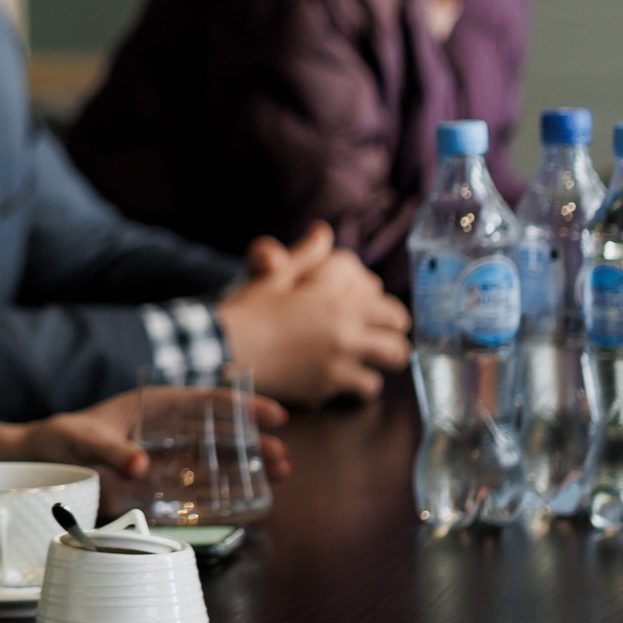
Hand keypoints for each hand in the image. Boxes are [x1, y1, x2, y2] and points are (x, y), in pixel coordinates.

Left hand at [16, 391, 292, 481]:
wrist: (36, 462)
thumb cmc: (58, 441)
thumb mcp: (82, 441)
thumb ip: (110, 452)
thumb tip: (140, 466)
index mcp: (153, 405)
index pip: (207, 401)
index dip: (243, 407)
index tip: (275, 416)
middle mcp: (163, 427)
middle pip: (219, 431)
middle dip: (253, 442)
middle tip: (284, 458)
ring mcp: (162, 453)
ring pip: (213, 457)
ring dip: (245, 465)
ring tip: (280, 476)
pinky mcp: (155, 480)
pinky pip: (194, 483)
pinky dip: (220, 489)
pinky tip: (244, 499)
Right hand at [216, 225, 410, 403]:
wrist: (224, 347)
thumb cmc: (248, 309)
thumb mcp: (276, 275)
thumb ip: (306, 255)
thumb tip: (323, 231)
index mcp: (338, 301)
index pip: (392, 311)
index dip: (391, 317)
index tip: (383, 320)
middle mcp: (346, 332)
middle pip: (398, 342)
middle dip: (391, 343)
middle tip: (378, 345)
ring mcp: (338, 362)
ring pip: (384, 373)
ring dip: (375, 369)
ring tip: (361, 367)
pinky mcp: (326, 387)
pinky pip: (358, 390)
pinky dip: (352, 388)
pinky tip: (338, 383)